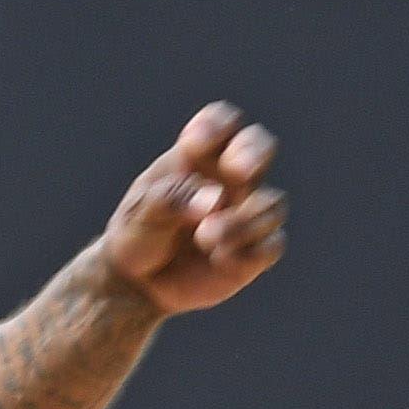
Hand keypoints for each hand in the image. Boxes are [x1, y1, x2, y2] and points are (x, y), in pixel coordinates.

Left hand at [101, 103, 286, 316]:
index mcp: (197, 157)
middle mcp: (228, 180)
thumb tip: (215, 199)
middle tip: (238, 170)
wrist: (137, 285)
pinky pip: (271, 245)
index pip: (222, 123)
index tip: (194, 143)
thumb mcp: (140, 213)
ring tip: (204, 237)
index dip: (216, 125)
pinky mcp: (253, 252)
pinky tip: (219, 259)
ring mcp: (245, 214)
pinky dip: (249, 252)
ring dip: (242, 221)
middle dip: (254, 152)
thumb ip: (173, 198)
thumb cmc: (138, 236)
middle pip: (261, 147)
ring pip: (272, 203)